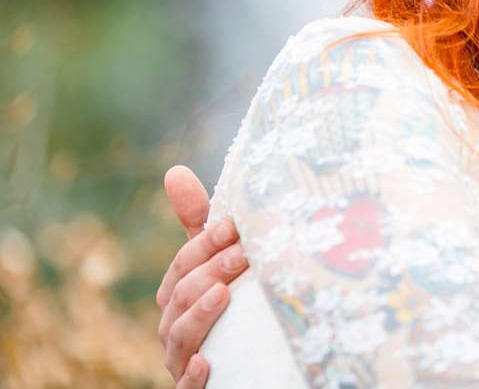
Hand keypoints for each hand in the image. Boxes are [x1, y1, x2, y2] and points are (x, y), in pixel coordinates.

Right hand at [156, 165, 247, 386]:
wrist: (246, 370)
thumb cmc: (227, 307)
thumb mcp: (216, 264)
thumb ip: (200, 225)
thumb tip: (174, 171)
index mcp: (176, 294)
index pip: (183, 264)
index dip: (205, 244)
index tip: (235, 226)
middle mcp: (173, 326)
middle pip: (181, 296)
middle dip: (210, 272)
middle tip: (244, 254)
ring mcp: (182, 360)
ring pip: (179, 337)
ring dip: (199, 315)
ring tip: (223, 295)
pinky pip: (185, 388)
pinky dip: (192, 376)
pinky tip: (205, 364)